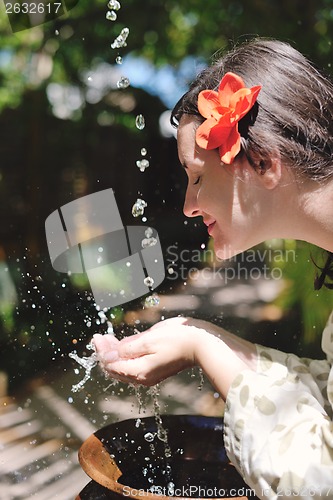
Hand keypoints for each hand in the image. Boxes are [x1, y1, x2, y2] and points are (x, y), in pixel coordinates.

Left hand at [93, 316, 252, 397]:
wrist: (201, 344)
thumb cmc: (177, 339)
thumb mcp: (149, 340)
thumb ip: (127, 348)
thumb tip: (108, 353)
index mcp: (138, 372)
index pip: (110, 363)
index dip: (101, 350)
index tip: (96, 336)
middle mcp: (141, 377)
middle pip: (115, 368)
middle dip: (105, 352)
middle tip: (99, 337)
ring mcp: (148, 375)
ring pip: (123, 367)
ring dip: (114, 353)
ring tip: (108, 339)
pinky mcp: (154, 369)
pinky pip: (133, 365)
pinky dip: (125, 356)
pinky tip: (123, 345)